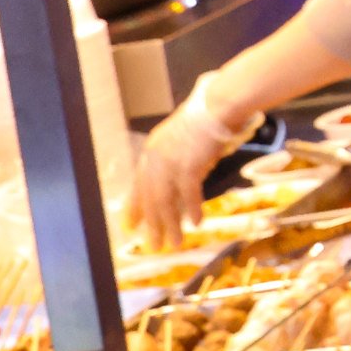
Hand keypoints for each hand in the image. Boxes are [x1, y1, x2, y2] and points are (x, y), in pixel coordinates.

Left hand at [125, 93, 239, 248]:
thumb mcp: (184, 138)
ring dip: (171, 225)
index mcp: (152, 152)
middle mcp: (155, 159)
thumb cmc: (208, 116)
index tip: (131, 227)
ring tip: (175, 243)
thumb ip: (179, 157)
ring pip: (166, 201)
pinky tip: (196, 223)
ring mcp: (170, 162)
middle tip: (153, 246)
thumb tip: (184, 178)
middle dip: (152, 225)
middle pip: (151, 198)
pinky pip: (188, 194)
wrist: (219, 104)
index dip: (135, 208)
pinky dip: (193, 209)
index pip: (139, 186)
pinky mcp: (188, 165)